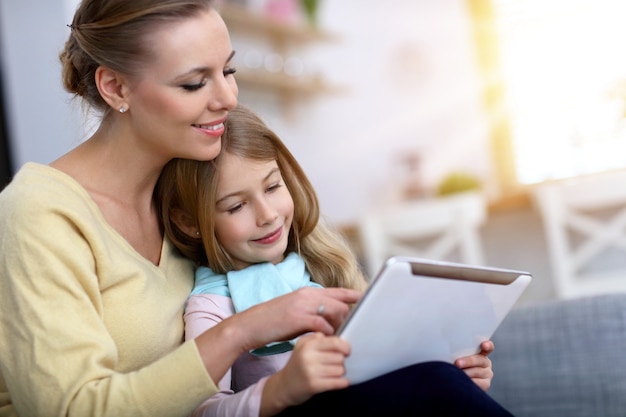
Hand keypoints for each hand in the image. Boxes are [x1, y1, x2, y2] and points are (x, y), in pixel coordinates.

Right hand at [235, 286, 362, 351]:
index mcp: (308, 292)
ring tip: (339, 337)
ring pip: (335, 311)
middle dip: (348, 317)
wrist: (251, 325)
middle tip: (349, 331)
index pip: (338, 291)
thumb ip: (312, 310)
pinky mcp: (298, 318)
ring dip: (340, 326)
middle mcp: (308, 295)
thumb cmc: (273, 321)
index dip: (354, 296)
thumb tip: (330, 317)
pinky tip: (327, 341)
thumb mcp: (295, 310)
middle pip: (341, 302)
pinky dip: (328, 333)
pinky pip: (322, 324)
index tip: (367, 302)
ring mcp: (303, 305)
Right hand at [261, 333, 350, 415]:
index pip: (335, 342)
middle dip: (340, 362)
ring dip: (340, 373)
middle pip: (340, 357)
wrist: (283, 386)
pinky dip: (343, 382)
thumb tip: (338, 339)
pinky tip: (341, 382)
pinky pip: (337, 383)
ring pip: (340, 370)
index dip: (345, 347)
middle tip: (334, 365)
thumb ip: (318, 338)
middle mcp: (308, 356)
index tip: (347, 351)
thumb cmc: (298, 364)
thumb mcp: (303, 346)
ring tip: (332, 373)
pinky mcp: (313, 385)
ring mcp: (310, 371)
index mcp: (308, 344)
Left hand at [455, 340, 493, 390]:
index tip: (483, 345)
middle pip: (480, 360)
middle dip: (468, 361)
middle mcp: (485, 362)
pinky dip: (469, 382)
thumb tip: (447, 349)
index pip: (488, 347)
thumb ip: (457, 351)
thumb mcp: (457, 355)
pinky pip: (478, 383)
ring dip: (466, 373)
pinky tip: (462, 381)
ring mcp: (487, 374)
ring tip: (456, 373)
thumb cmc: (454, 363)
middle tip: (457, 363)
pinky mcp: (485, 384)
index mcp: (481, 352)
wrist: (456, 381)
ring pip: (477, 372)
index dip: (487, 345)